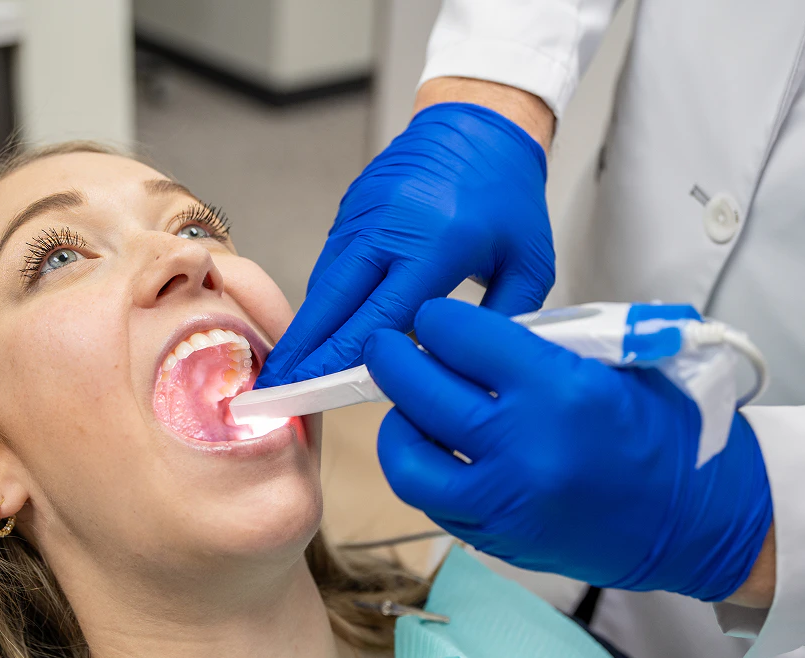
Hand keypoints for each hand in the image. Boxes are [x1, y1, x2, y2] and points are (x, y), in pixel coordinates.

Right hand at [255, 102, 554, 387]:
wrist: (480, 120)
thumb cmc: (508, 194)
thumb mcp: (528, 263)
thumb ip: (502, 322)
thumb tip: (465, 371)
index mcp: (436, 244)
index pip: (381, 316)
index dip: (345, 358)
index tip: (322, 390)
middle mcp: (389, 228)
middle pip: (332, 303)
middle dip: (303, 352)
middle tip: (276, 389)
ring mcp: (362, 216)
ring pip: (323, 286)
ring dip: (305, 330)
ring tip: (287, 370)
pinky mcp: (349, 212)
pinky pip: (330, 266)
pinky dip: (321, 302)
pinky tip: (316, 333)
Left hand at [364, 298, 773, 601]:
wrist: (697, 519)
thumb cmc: (664, 432)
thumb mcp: (616, 362)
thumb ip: (541, 345)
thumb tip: (471, 334)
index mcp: (558, 389)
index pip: (460, 337)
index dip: (439, 318)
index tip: (435, 316)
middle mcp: (522, 446)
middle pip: (418, 389)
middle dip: (392, 357)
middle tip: (388, 346)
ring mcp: (503, 500)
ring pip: (407, 454)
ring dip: (397, 420)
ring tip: (407, 404)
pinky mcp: (495, 536)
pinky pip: (428, 498)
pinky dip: (419, 467)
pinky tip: (431, 447)